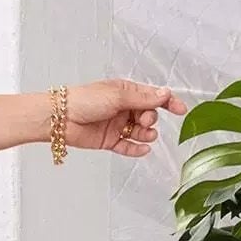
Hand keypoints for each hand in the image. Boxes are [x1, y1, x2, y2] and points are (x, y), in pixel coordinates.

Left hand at [62, 78, 188, 155]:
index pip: (153, 96)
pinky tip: (144, 149)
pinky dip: (136, 149)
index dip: (168, 102)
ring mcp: (117, 125)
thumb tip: (165, 94)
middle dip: (152, 118)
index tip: (180, 110)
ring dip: (147, 134)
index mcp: (126, 92)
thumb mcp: (118, 95)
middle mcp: (123, 108)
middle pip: (149, 115)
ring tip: (144, 134)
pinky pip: (128, 146)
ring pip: (140, 132)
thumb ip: (143, 98)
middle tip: (145, 120)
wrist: (60, 119)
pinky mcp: (109, 140)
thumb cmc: (85, 100)